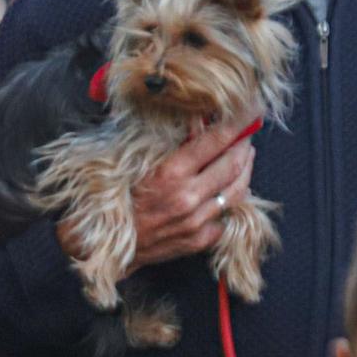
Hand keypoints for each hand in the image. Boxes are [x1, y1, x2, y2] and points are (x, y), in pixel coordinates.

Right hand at [60, 119, 254, 270]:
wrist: (107, 244)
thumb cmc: (118, 196)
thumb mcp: (139, 161)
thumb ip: (170, 143)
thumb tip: (197, 122)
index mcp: (171, 173)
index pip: (216, 141)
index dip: (237, 124)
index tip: (249, 112)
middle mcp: (188, 197)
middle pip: (232, 165)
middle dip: (244, 145)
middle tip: (247, 134)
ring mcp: (196, 221)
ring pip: (236, 192)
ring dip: (245, 171)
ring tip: (245, 157)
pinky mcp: (199, 240)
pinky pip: (225, 216)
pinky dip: (231, 200)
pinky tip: (230, 189)